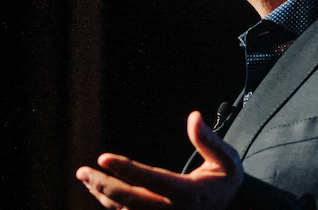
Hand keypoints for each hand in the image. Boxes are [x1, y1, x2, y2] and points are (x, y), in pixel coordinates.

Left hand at [76, 111, 243, 209]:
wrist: (234, 209)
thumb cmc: (226, 181)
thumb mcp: (227, 160)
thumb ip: (209, 140)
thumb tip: (194, 116)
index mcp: (188, 193)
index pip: (150, 179)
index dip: (125, 169)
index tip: (103, 157)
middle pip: (130, 200)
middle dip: (103, 185)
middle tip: (83, 171)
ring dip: (103, 195)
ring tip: (85, 177)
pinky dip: (111, 204)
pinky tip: (99, 189)